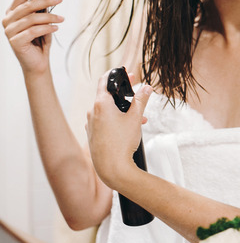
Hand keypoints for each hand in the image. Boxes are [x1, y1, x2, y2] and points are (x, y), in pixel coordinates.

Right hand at [2, 0, 63, 74]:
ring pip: (32, 18)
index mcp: (12, 12)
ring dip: (50, 17)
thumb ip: (42, 9)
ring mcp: (9, 31)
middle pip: (27, 5)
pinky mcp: (14, 41)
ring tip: (62, 19)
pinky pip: (33, 31)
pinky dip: (47, 28)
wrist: (37, 62)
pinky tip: (56, 28)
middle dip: (46, 1)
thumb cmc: (39, 40)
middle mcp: (7, 20)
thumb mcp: (42, 21)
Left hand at [86, 70, 151, 189]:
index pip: (104, 81)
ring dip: (122, 111)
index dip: (116, 75)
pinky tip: (128, 129)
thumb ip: (141, 100)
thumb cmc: (122, 142)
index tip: (127, 74)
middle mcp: (92, 112)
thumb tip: (146, 87)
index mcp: (101, 104)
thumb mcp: (135, 118)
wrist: (112, 168)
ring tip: (140, 118)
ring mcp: (91, 124)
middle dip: (125, 96)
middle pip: (107, 96)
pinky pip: (104, 122)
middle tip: (138, 94)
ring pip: (108, 111)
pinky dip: (115, 120)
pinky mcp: (92, 135)